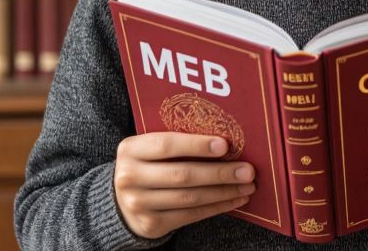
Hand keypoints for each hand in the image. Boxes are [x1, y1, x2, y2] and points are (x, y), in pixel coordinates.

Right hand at [113, 132, 255, 238]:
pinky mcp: (151, 224)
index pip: (166, 145)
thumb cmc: (147, 165)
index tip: (225, 145)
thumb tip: (224, 142)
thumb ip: (176, 142)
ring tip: (247, 186)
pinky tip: (234, 200)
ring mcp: (138, 203)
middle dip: (220, 172)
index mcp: (130, 150)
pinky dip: (216, 207)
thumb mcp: (149, 149)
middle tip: (248, 170)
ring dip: (224, 192)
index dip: (197, 145)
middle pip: (183, 174)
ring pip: (190, 197)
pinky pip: (190, 215)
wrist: (119, 200)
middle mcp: (130, 177)